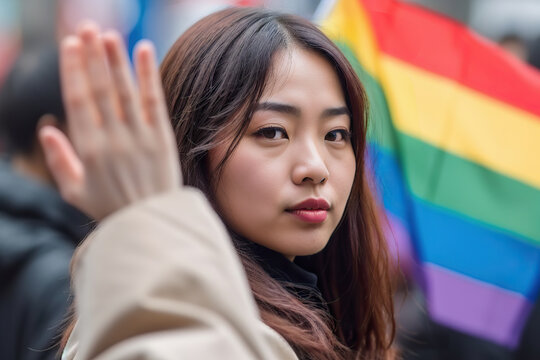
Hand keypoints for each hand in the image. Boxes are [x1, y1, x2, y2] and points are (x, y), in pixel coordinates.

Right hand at [39, 22, 180, 220]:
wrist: (152, 224)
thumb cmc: (111, 208)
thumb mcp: (75, 192)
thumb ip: (59, 160)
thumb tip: (46, 129)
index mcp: (89, 150)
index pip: (78, 100)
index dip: (73, 70)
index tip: (70, 45)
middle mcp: (114, 139)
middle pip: (100, 89)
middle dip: (92, 56)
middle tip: (87, 28)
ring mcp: (140, 137)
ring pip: (125, 91)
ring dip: (116, 59)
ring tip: (109, 34)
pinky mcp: (162, 138)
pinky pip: (155, 101)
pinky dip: (149, 75)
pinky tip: (144, 49)